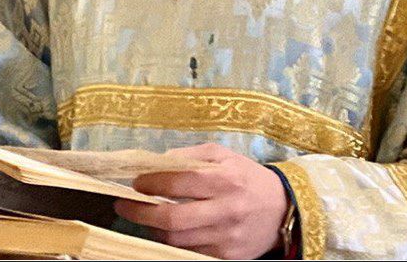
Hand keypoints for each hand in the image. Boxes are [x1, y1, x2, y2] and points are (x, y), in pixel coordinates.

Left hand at [113, 143, 287, 258]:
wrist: (283, 209)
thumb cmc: (247, 177)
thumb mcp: (223, 155)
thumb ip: (190, 155)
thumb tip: (156, 161)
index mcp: (225, 179)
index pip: (178, 181)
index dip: (150, 182)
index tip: (135, 182)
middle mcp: (226, 209)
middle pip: (173, 218)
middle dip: (141, 212)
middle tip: (123, 205)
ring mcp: (227, 236)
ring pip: (178, 240)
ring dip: (153, 228)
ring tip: (143, 216)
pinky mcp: (228, 256)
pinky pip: (191, 252)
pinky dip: (173, 242)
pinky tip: (165, 231)